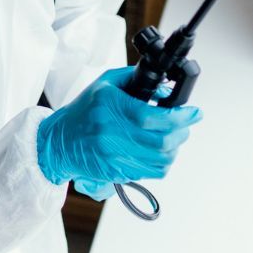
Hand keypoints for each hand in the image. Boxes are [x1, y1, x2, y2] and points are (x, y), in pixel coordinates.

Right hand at [36, 66, 200, 188]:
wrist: (59, 141)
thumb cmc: (83, 110)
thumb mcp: (105, 84)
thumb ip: (135, 80)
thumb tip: (165, 89)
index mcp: (109, 107)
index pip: (153, 117)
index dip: (180, 116)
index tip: (194, 113)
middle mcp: (111, 134)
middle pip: (162, 141)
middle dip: (182, 132)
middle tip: (185, 123)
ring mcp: (114, 156)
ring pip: (161, 160)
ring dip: (175, 148)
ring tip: (173, 137)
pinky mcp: (116, 172)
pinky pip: (151, 172)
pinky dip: (163, 162)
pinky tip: (159, 151)